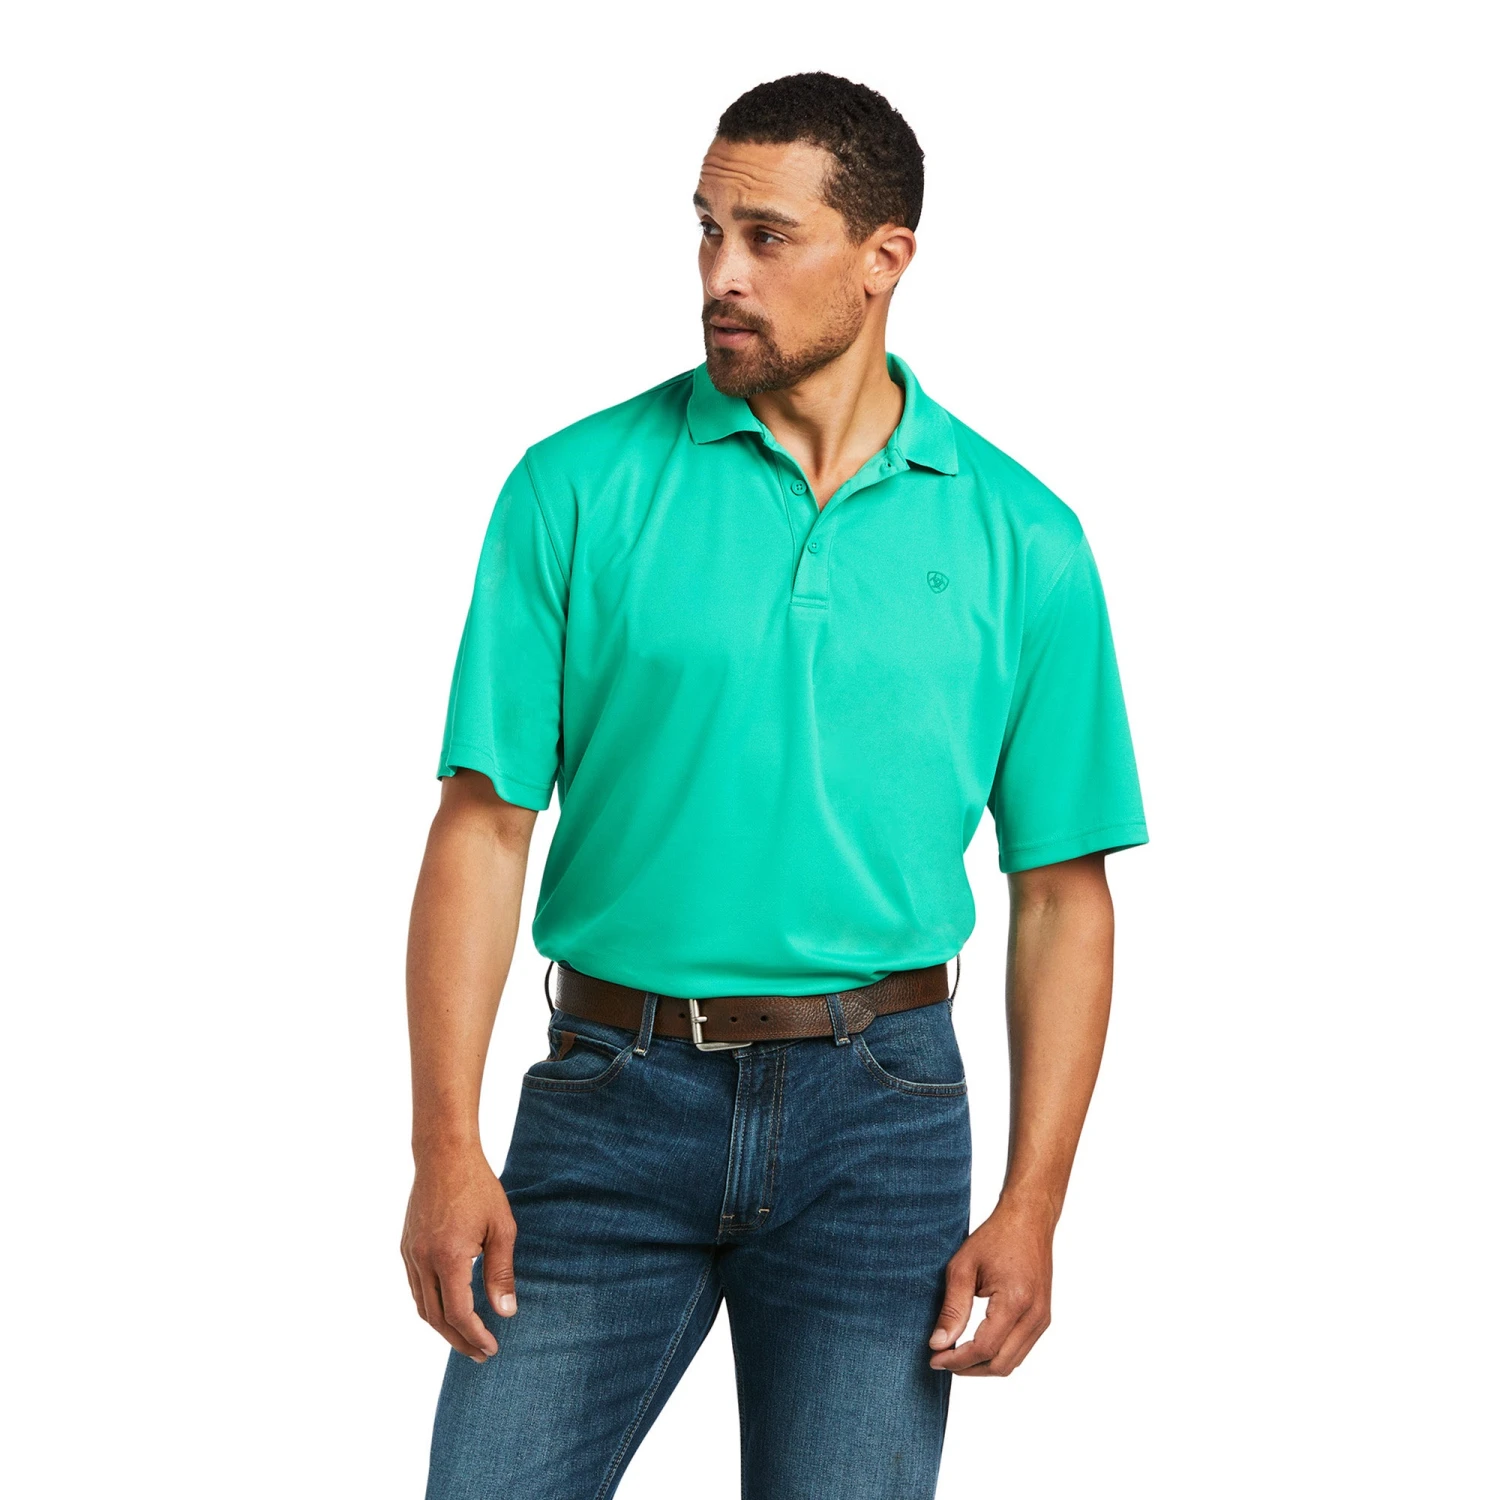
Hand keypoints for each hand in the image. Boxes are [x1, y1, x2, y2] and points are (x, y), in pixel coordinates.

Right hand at [401, 1148, 516, 1361]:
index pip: (458, 1313)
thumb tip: (506, 1313)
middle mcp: (422, 1260)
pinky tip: (448, 1308)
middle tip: (480, 1353)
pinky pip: (415, 1288)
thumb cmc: (478, 1187)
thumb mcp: (501, 1228)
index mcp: (448, 1257)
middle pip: (436, 1318)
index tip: (492, 1348)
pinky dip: (430, 1306)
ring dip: (442, 1327)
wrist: (444, 1155)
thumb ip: (501, 1273)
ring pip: (421, 1306)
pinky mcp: (406, 1246)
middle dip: (459, 1340)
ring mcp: (410, 1254)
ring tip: (465, 1338)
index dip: (475, 1336)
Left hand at [928, 1197, 1053, 1375]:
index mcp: (1015, 1301)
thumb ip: (952, 1308)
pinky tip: (976, 1344)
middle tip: (941, 1359)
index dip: (957, 1360)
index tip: (934, 1358)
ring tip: (955, 1354)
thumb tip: (938, 1344)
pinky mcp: (1043, 1317)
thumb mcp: (963, 1267)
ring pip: (1013, 1361)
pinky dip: (998, 1354)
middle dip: (969, 1368)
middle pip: (1001, 1364)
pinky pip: (1021, 1349)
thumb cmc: (995, 1237)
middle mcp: (1034, 1315)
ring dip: (983, 1365)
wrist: (1029, 1220)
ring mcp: (1042, 1318)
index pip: (984, 1348)